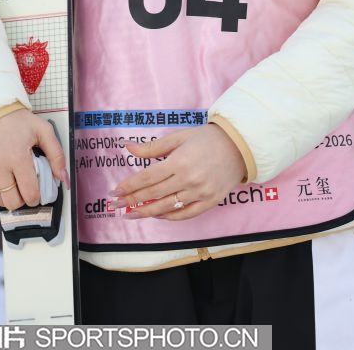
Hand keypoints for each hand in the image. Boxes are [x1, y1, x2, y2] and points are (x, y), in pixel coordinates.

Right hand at [0, 109, 68, 210]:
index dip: (35, 197)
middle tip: (23, 190)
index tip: (36, 193)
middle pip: (12, 202)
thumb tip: (64, 178)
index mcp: (18, 156)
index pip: (29, 193)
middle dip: (21, 200)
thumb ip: (56, 155)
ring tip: (12, 188)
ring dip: (6, 199)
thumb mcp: (43, 131)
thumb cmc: (17, 121)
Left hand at [109, 123, 246, 220]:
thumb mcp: (179, 137)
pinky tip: (156, 214)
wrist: (239, 145)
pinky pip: (185, 214)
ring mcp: (199, 192)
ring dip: (145, 212)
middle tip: (114, 206)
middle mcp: (188, 179)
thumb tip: (128, 147)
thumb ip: (153, 147)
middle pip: (153, 194)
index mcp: (179, 161)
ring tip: (130, 215)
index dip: (129, 186)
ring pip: (166, 207)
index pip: (147, 178)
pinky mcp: (209, 201)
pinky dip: (168, 217)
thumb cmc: (207, 138)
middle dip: (131, 201)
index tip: (114, 192)